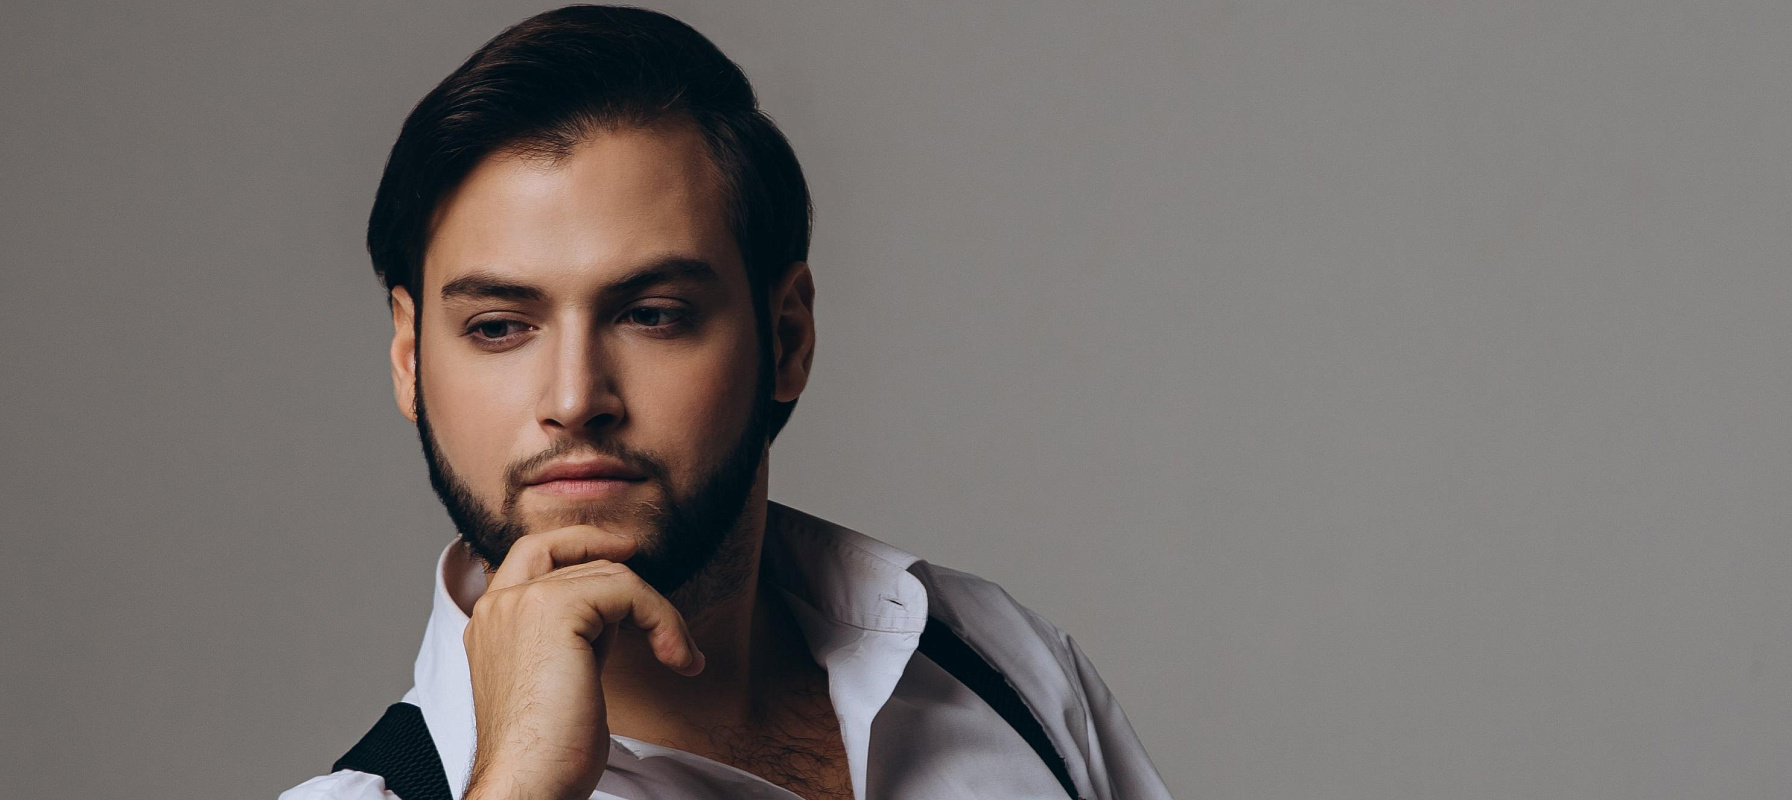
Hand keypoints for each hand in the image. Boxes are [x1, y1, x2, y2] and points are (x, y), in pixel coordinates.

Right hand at [460, 526, 705, 799]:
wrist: (529, 782)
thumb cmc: (547, 750)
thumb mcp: (555, 678)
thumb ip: (571, 636)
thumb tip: (612, 614)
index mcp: (489, 621)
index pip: (531, 552)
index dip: (579, 541)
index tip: (624, 549)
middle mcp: (497, 604)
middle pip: (573, 554)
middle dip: (622, 568)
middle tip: (655, 585)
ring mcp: (522, 602)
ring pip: (611, 574)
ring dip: (658, 613)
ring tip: (679, 656)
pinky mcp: (556, 609)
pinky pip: (629, 590)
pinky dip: (664, 620)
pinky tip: (678, 658)